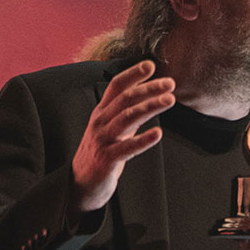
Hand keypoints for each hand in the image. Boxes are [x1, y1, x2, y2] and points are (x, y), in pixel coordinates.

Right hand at [70, 61, 173, 211]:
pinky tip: (158, 133)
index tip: (151, 65)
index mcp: (101, 112)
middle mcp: (100, 122)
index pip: (116, 86)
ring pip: (127, 118)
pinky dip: (143, 140)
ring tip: (169, 99)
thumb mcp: (111, 127)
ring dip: (150, 106)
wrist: (80, 184)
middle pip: (125, 99)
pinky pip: (127, 148)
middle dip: (148, 88)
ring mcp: (102, 140)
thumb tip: (150, 95)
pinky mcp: (106, 159)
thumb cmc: (100, 153)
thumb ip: (127, 112)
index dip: (132, 74)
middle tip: (170, 83)